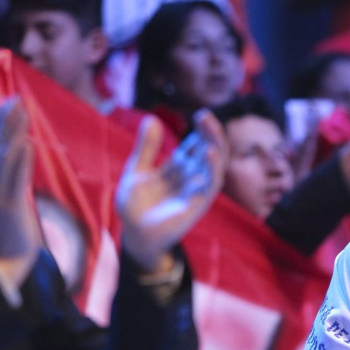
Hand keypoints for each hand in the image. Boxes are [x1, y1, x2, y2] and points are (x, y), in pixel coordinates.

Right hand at [0, 98, 40, 285]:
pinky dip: (21, 159)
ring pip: (3, 156)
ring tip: (22, 112)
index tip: (8, 100)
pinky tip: (27, 142)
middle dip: (4, 120)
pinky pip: (15, 177)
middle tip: (17, 98)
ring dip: (13, 132)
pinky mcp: (9, 203)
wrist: (5, 252)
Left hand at [116, 109, 226, 273]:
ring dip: (217, 146)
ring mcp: (196, 190)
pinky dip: (213, 168)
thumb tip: (152, 119)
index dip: (202, 130)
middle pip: (210, 151)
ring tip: (211, 128)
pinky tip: (210, 152)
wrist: (133, 233)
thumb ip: (146, 147)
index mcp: (179, 168)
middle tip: (205, 116)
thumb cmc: (135, 205)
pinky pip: (211, 185)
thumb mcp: (137, 170)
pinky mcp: (197, 204)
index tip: (200, 115)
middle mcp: (191, 177)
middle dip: (212, 133)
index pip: (197, 144)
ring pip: (216, 166)